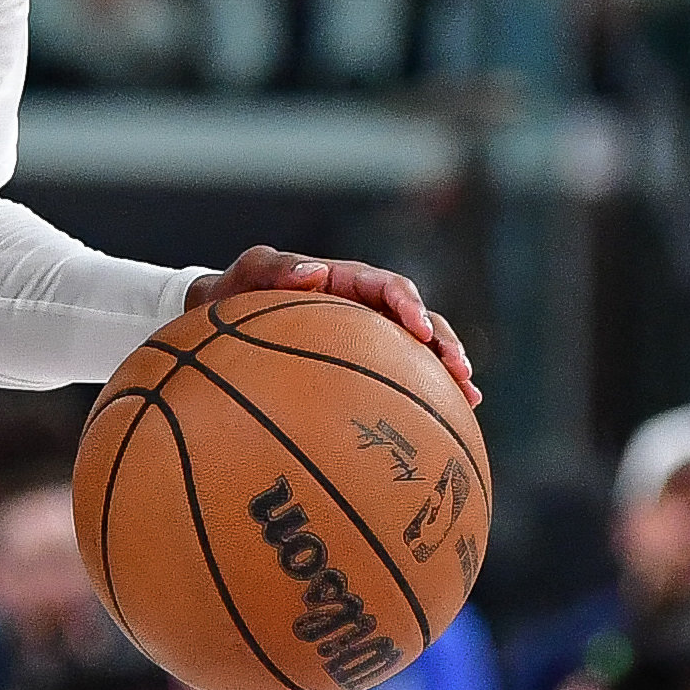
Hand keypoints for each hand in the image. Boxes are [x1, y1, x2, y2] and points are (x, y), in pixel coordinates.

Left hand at [183, 247, 478, 405]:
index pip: (388, 287)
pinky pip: (398, 378)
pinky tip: (447, 421)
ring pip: (418, 351)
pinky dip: (424, 394)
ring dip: (446, 370)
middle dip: (444, 342)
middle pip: (419, 320)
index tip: (420, 329)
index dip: (409, 304)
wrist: (220, 320)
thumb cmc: (234, 293)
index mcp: (345, 281)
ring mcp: (366, 338)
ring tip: (469, 396)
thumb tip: (314, 272)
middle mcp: (363, 308)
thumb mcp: (250, 272)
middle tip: (459, 370)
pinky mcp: (361, 365)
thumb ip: (276, 268)